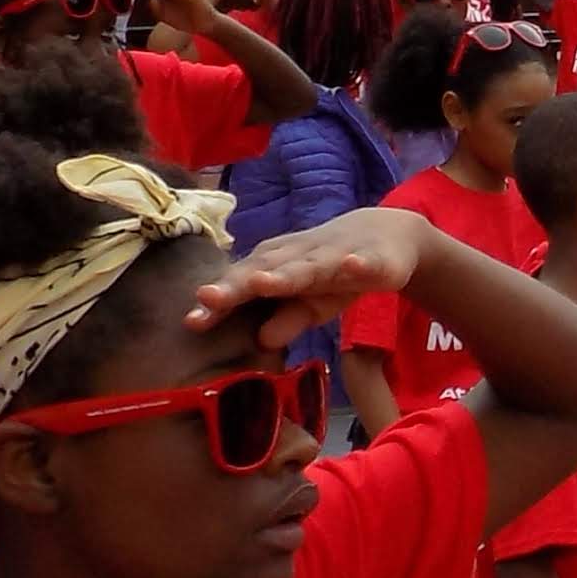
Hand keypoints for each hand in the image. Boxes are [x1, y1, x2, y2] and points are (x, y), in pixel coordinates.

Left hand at [191, 209, 425, 342]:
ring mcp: (334, 255)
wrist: (383, 235)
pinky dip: (357, 265)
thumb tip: (260, 342)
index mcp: (277, 265)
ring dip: (285, 274)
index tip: (193, 320)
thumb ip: (285, 321)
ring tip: (261, 284)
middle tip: (207, 297)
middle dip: (236, 285)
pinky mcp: (370, 258)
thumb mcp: (309, 306)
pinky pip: (363, 263)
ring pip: (308, 266)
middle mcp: (298, 256)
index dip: (219, 301)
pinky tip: (351, 267)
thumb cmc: (333, 273)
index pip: (242, 284)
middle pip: (264, 270)